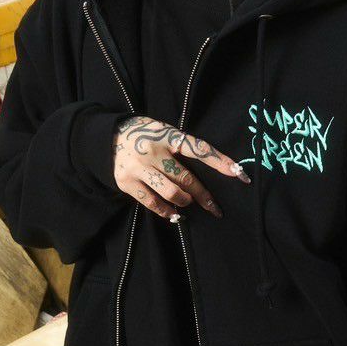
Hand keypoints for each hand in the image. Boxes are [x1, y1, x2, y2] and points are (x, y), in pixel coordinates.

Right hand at [111, 115, 250, 221]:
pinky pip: (152, 203)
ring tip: (187, 203)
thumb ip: (182, 147)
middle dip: (204, 195)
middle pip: (186, 178)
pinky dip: (165, 211)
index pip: (200, 149)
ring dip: (184, 202)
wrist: (107, 138)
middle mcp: (154, 151)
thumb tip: (210, 171)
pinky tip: (173, 214)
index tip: (239, 174)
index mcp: (168, 135)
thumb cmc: (145, 136)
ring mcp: (139, 167)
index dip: (220, 162)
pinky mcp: (127, 182)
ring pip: (171, 192)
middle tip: (214, 207)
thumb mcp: (164, 131)